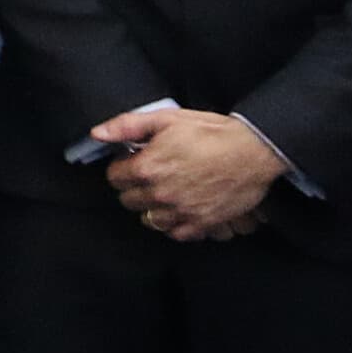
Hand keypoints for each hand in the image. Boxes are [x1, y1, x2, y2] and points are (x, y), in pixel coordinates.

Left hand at [89, 105, 284, 242]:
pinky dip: (175, 224)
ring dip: (152, 207)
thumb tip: (98, 134)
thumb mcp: (166, 118)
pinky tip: (181, 209)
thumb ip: (127, 126)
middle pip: (128, 201)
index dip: (123, 168)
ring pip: (149, 220)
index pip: (114, 178)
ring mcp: (180, 212)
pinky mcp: (201, 224)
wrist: (253, 151)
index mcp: (147, 168)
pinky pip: (175, 233)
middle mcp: (160, 194)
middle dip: (135, 188)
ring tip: (165, 193)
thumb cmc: (212, 132)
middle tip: (150, 176)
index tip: (134, 163)